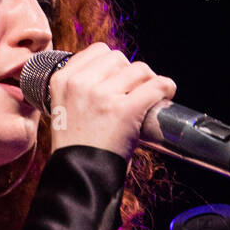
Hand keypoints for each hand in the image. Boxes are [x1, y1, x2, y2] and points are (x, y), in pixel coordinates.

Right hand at [48, 41, 176, 161]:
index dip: (114, 65)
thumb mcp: (64, 110)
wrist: (78, 178)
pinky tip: (166, 94)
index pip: (98, 51)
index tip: (120, 80)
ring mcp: (102, 96)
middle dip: (131, 73)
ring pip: (139, 69)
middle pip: (119, 58)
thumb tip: (116, 72)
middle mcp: (80, 84)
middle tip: (134, 93)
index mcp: (62, 80)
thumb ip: (81, 89)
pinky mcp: (124, 110)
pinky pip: (156, 86)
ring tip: (148, 98)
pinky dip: (166, 88)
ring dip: (148, 81)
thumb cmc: (76, 149)